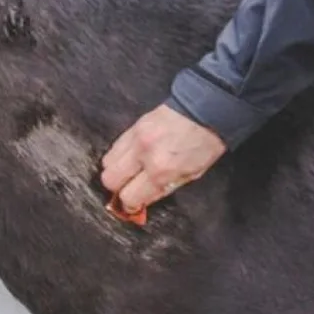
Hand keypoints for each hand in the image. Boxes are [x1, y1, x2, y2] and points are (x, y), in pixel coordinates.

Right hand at [100, 105, 224, 213]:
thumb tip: (144, 199)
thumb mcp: (193, 173)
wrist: (206, 108)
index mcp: (161, 170)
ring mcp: (136, 137)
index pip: (130, 196)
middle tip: (129, 188)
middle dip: (117, 188)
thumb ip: (165, 187)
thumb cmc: (205, 143)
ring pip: (107, 162)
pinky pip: (115, 145)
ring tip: (129, 171)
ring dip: (116, 170)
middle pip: (109, 179)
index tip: (133, 205)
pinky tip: (132, 156)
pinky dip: (119, 155)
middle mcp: (143, 154)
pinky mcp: (134, 125)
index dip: (130, 205)